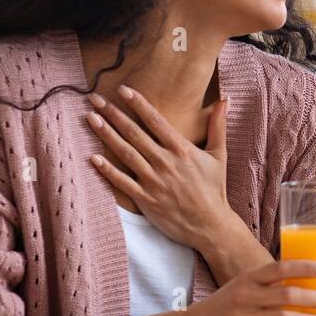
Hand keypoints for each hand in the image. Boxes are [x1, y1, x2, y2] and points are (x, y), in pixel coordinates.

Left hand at [86, 85, 240, 252]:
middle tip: (95, 98)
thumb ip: (218, 126)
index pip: (155, 121)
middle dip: (113, 114)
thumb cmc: (215, 189)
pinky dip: (107, 170)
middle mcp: (165, 162)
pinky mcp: (145, 199)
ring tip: (90, 118)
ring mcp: (153, 181)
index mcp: (182, 149)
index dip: (138, 103)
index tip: (123, 89)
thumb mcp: (220, 155)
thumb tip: (224, 100)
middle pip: (134, 133)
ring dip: (106, 135)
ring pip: (125, 153)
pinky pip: (122, 182)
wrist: (210, 225)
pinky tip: (93, 157)